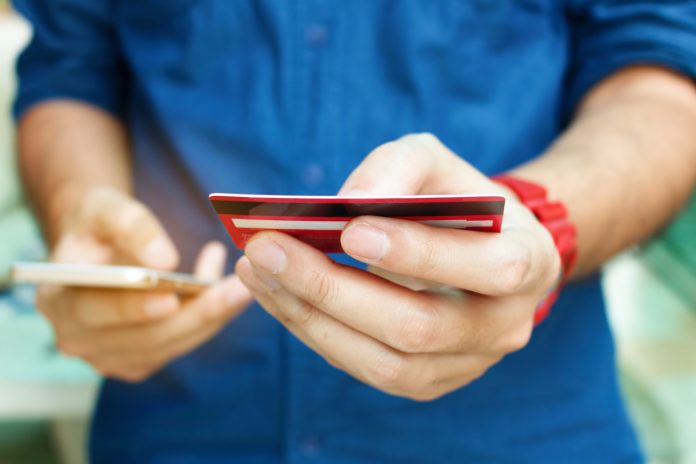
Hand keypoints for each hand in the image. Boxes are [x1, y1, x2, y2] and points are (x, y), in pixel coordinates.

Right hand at [38, 187, 251, 381]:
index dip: (131, 308)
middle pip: (142, 337)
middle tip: (237, 290)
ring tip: (242, 286)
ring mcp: (109, 356)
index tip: (170, 297)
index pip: (92, 311)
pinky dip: (207, 319)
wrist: (100, 245)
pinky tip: (227, 290)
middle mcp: (78, 339)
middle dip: (195, 314)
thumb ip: (131, 226)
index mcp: (58, 301)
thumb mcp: (106, 208)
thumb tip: (164, 260)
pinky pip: (179, 344)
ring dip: (211, 317)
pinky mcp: (139, 360)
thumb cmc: (99, 224)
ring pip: (169, 344)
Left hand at [237, 134, 559, 399]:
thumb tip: (347, 204)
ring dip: (311, 316)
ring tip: (258, 270)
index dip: (419, 253)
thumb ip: (399, 169)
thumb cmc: (454, 198)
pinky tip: (277, 295)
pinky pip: (366, 369)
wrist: (476, 250)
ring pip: (385, 362)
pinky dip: (314, 332)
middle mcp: (505, 325)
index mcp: (528, 261)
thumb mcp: (436, 163)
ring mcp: (466, 363)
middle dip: (335, 288)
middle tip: (269, 248)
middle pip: (420, 327)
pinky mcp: (428, 381)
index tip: (349, 228)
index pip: (487, 268)